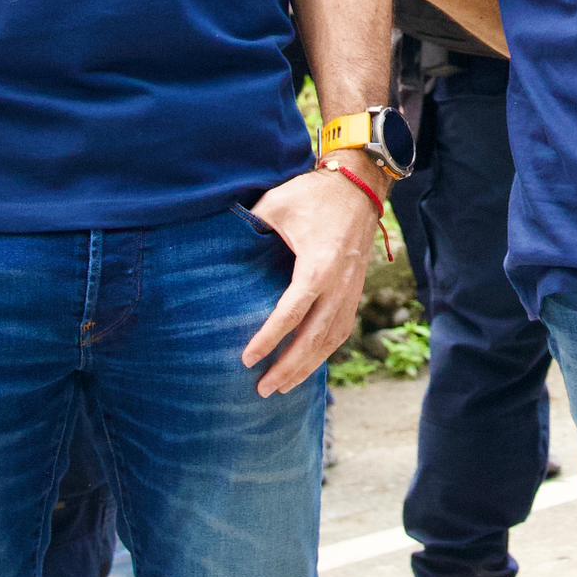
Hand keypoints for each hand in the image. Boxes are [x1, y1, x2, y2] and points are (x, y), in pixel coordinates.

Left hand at [241, 165, 376, 396]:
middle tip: (262, 389)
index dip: (270, 339)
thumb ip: (251, 226)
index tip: (247, 359)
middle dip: (289, 367)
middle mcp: (340, 284)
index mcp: (319, 264)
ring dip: (307, 367)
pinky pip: (341, 331)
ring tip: (281, 388)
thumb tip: (217, 245)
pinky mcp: (356, 292)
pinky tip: (307, 365)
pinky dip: (324, 353)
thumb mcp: (277, 203)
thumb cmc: (313, 194)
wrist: (359, 187)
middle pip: (315, 337)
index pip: (292, 312)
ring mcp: (351, 290)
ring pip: (331, 340)